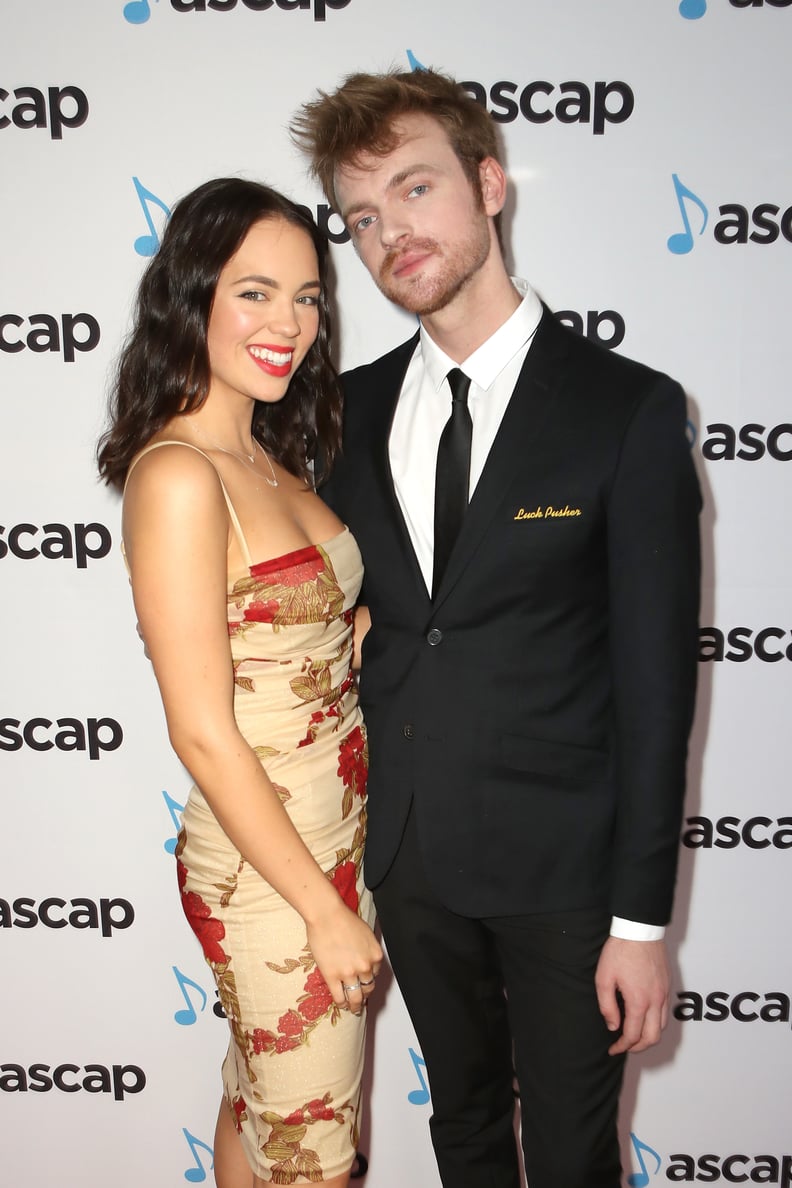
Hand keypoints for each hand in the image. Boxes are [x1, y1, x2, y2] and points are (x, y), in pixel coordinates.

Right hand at [306, 902, 382, 1015]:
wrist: (326, 915)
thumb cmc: (344, 919)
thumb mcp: (365, 934)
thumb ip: (367, 950)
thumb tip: (363, 959)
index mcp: (376, 955)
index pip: (376, 974)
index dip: (369, 978)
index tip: (365, 982)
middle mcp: (365, 967)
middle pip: (368, 988)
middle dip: (365, 995)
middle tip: (361, 1000)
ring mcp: (348, 973)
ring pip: (355, 997)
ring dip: (355, 1005)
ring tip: (353, 1009)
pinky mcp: (332, 977)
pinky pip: (339, 997)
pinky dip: (341, 1003)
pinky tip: (341, 1004)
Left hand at [595, 937, 669, 1054]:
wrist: (639, 929)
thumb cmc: (619, 951)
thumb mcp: (604, 978)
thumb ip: (607, 1006)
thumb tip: (613, 1026)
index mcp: (638, 1001)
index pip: (633, 1035)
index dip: (622, 1047)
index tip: (613, 1049)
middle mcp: (655, 1000)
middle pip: (653, 1037)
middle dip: (638, 1047)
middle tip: (624, 1047)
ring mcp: (664, 993)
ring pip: (662, 1026)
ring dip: (649, 1036)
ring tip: (634, 1035)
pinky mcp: (667, 985)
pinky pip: (665, 1012)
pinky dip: (656, 1022)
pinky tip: (644, 1017)